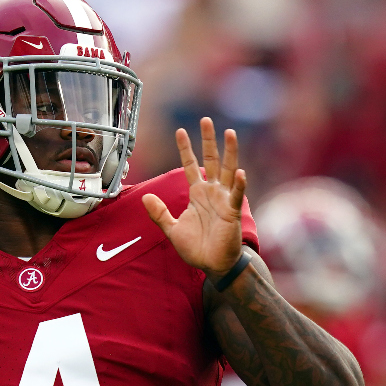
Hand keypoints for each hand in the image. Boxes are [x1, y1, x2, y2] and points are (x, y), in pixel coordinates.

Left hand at [142, 117, 246, 275]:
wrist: (212, 265)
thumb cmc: (196, 248)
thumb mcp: (171, 229)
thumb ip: (159, 213)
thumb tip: (145, 196)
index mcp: (197, 194)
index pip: (190, 165)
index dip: (186, 149)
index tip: (180, 131)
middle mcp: (212, 192)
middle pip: (212, 161)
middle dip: (209, 141)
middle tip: (206, 120)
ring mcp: (224, 200)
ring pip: (228, 171)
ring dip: (230, 153)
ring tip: (230, 133)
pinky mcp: (233, 213)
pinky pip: (236, 196)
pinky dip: (239, 185)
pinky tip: (240, 173)